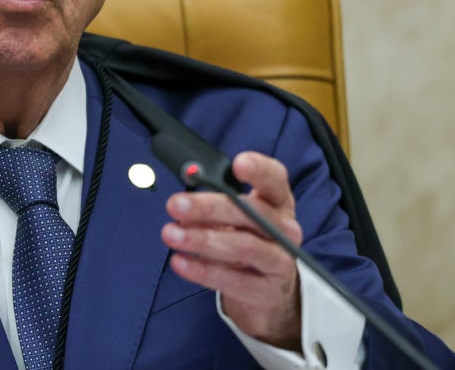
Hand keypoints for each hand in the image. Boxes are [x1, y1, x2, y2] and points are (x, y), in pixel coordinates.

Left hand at [161, 152, 302, 349]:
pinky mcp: (265, 291)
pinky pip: (233, 280)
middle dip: (210, 207)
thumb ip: (214, 201)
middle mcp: (284, 230)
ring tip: (170, 234)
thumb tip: (181, 200)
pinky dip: (203, 271)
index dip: (259, 170)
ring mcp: (279, 261)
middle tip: (175, 204)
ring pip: (243, 247)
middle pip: (252, 213)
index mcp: (277, 202)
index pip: (275, 179)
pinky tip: (180, 262)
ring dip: (202, 239)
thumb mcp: (237, 217)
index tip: (237, 164)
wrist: (266, 289)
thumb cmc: (246, 239)